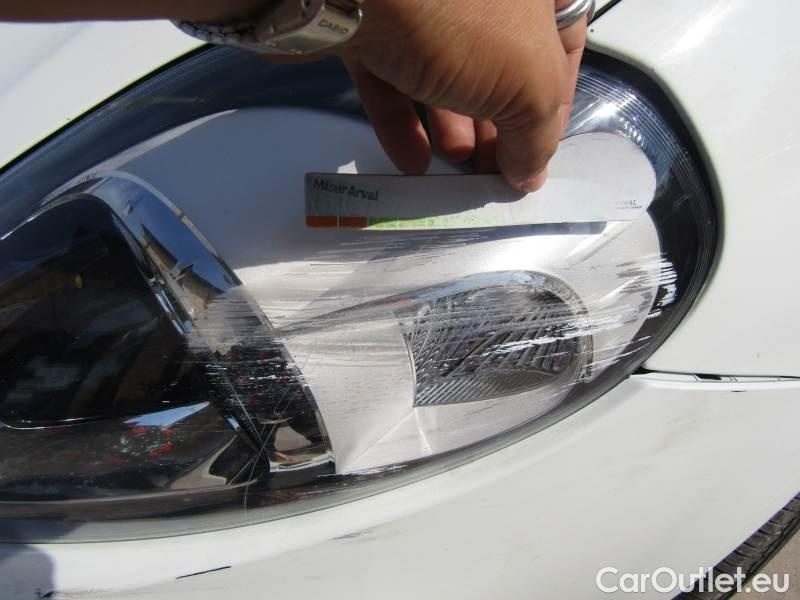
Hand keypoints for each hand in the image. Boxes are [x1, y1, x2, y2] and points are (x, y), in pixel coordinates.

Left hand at [337, 0, 588, 190]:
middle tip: (490, 169)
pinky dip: (403, 120)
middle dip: (498, 124)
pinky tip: (412, 162)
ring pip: (445, 70)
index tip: (537, 150)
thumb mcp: (528, 83)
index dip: (555, 101)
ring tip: (455, 167)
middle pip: (501, 62)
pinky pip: (392, 74)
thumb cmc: (462, 19)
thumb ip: (538, 135)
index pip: (563, 42)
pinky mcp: (372, 21)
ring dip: (452, 127)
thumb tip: (529, 175)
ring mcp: (423, 2)